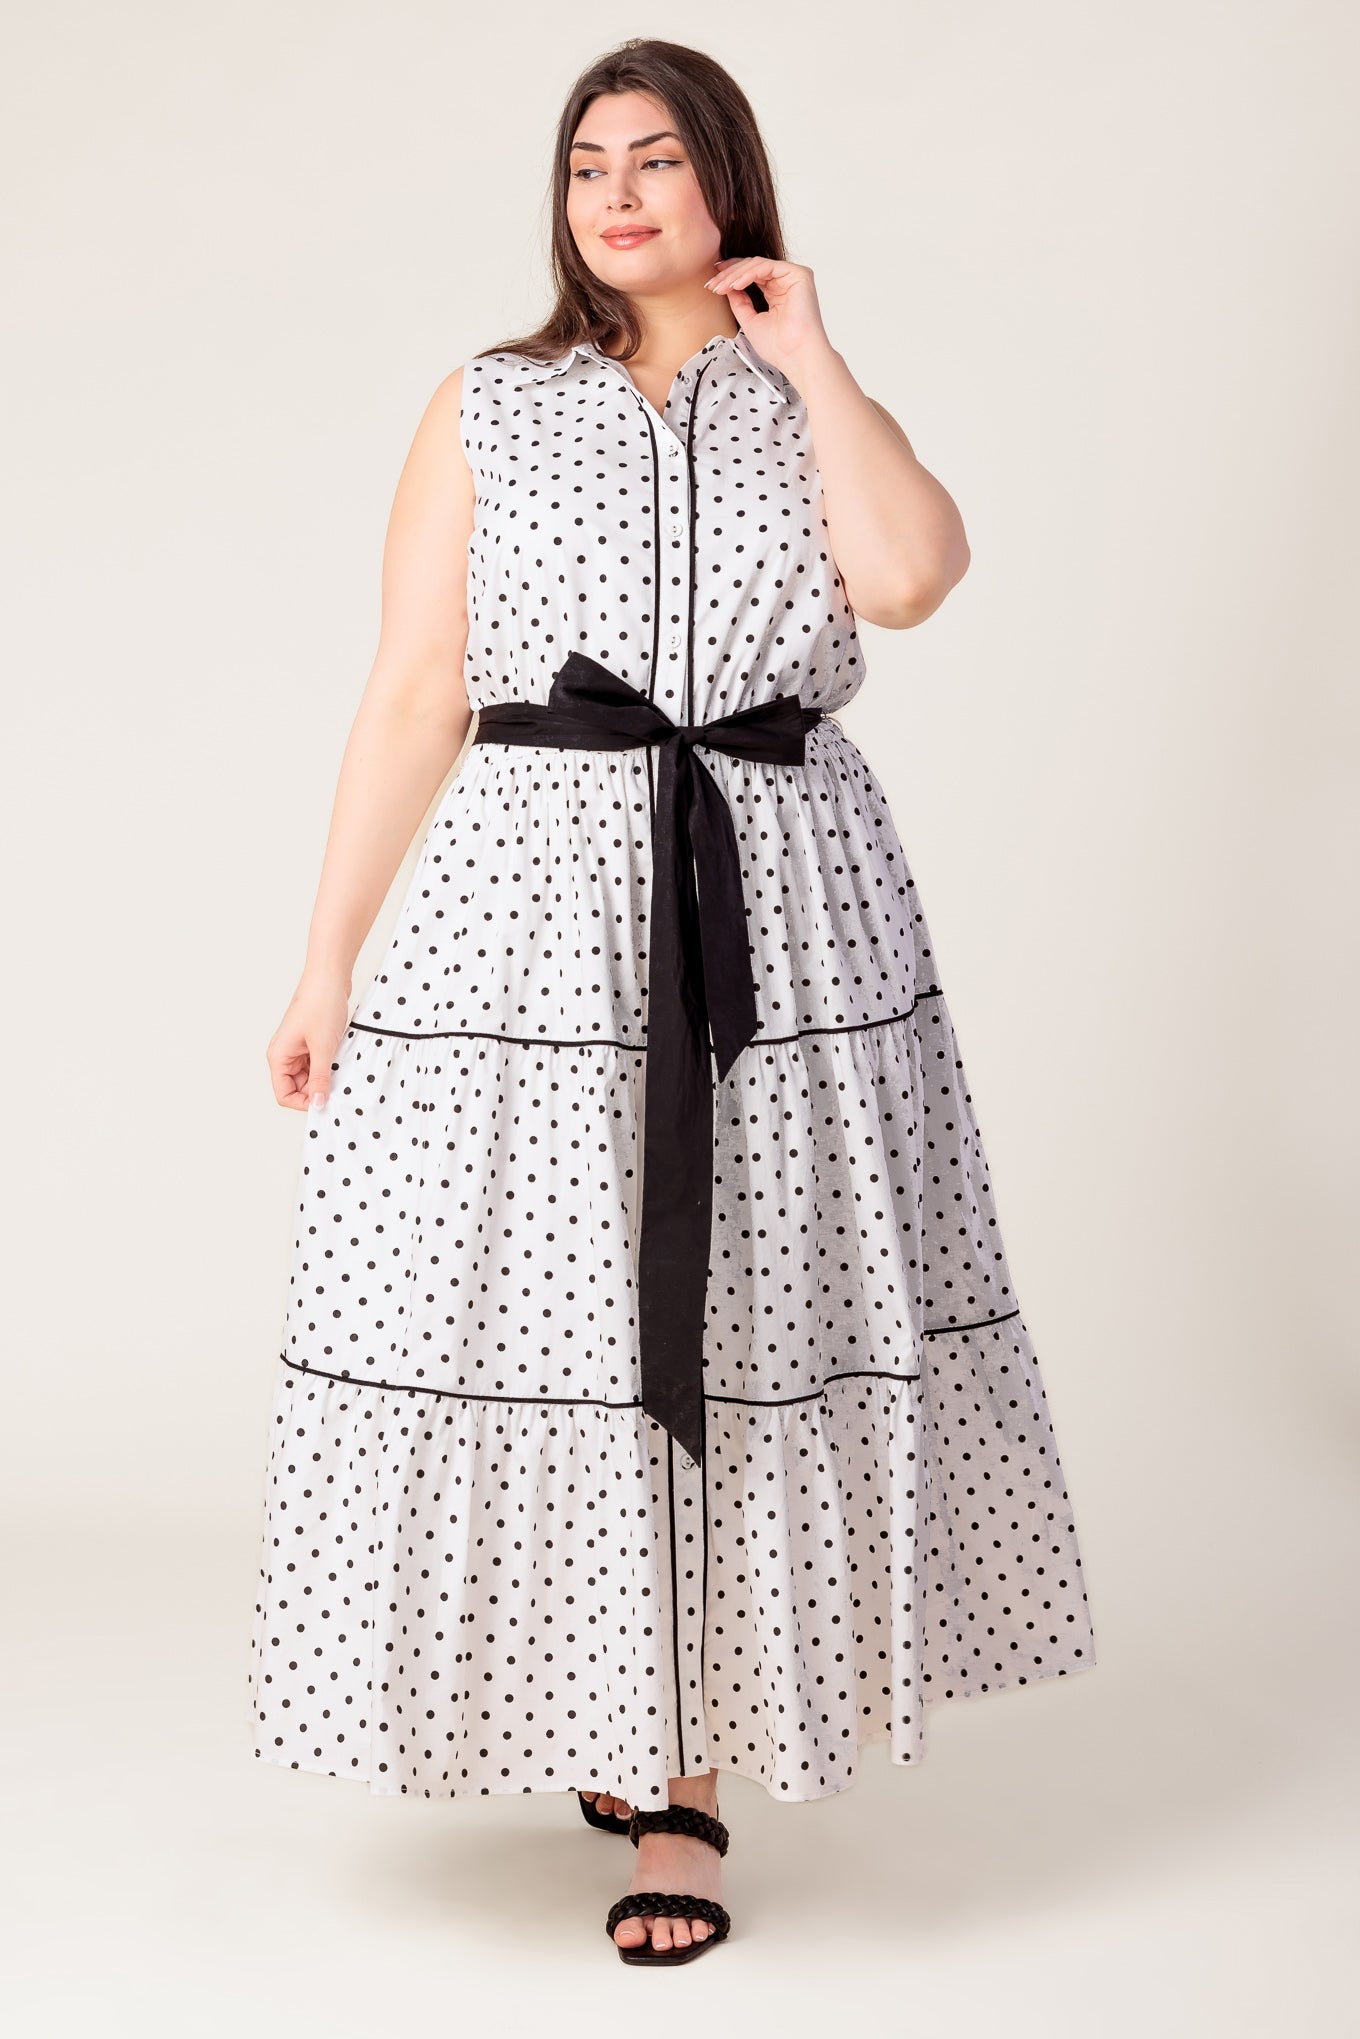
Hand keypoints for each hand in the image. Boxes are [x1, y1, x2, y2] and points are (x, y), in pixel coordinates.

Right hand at [266, 971, 350, 1113]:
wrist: (330, 976)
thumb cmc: (320, 1005)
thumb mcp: (323, 1047)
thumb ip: (320, 1078)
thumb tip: (317, 1104)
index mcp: (278, 1056)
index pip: (284, 1094)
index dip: (303, 1103)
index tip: (325, 1102)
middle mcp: (285, 1054)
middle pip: (298, 1087)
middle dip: (317, 1090)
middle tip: (338, 1087)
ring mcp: (298, 1048)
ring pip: (310, 1076)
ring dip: (325, 1077)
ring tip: (341, 1069)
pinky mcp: (312, 1042)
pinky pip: (318, 1063)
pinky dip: (330, 1066)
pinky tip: (342, 1061)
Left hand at [704, 257, 833, 378]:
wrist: (796, 356)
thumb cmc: (778, 347)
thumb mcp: (749, 321)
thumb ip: (739, 302)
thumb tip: (727, 285)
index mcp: (777, 293)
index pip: (751, 276)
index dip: (730, 276)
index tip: (711, 284)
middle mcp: (785, 282)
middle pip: (752, 267)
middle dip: (729, 274)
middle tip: (711, 285)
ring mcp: (793, 277)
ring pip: (757, 264)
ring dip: (735, 274)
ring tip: (720, 287)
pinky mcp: (799, 274)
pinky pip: (767, 266)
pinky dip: (748, 274)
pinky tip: (734, 285)